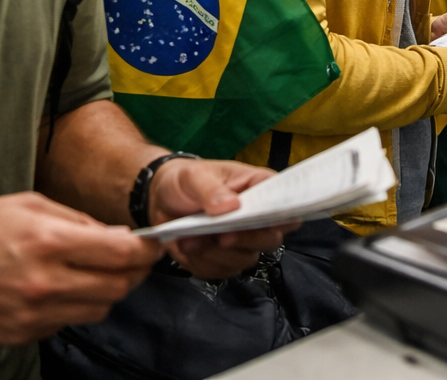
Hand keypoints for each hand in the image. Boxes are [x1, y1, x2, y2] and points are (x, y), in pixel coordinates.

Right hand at [0, 192, 157, 344]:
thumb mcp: (29, 204)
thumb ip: (78, 221)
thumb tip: (116, 236)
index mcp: (48, 243)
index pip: (121, 255)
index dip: (146, 250)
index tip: (153, 245)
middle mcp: (43, 283)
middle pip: (117, 288)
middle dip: (133, 273)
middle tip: (131, 260)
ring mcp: (31, 315)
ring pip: (97, 310)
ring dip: (105, 291)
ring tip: (92, 272)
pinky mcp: (19, 335)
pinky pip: (66, 322)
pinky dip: (73, 306)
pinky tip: (58, 288)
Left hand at [149, 159, 298, 279]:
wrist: (160, 201)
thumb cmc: (184, 181)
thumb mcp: (193, 176)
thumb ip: (210, 188)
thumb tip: (230, 205)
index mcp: (259, 188)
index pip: (286, 203)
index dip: (284, 215)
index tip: (268, 222)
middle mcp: (256, 218)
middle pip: (271, 238)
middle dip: (246, 240)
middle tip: (222, 236)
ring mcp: (242, 241)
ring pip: (244, 259)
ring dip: (215, 254)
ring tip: (189, 239)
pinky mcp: (224, 260)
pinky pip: (221, 271)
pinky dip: (202, 263)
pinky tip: (187, 247)